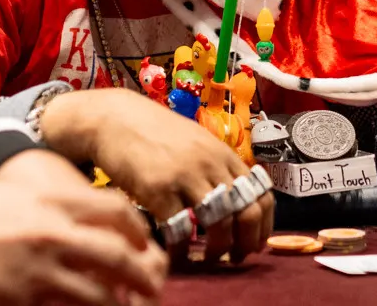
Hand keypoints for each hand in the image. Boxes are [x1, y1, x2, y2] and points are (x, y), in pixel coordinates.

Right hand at [0, 154, 167, 305]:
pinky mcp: (25, 300)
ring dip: (119, 304)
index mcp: (50, 201)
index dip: (138, 229)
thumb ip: (46, 207)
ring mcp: (40, 270)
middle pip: (118, 254)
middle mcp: (53, 232)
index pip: (113, 210)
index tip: (145, 243)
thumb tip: (74, 222)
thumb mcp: (8, 198)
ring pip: (100, 293)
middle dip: (144, 273)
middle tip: (155, 286)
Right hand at [42, 88, 273, 264]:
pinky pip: (180, 229)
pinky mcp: (157, 189)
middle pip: (247, 211)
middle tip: (235, 258)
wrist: (113, 119)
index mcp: (223, 152)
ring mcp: (185, 175)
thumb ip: (215, 166)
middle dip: (246, 243)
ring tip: (207, 258)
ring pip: (220, 223)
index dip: (263, 225)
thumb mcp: (194, 141)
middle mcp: (210, 162)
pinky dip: (181, 249)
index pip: (262, 193)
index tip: (255, 243)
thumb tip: (236, 200)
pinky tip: (176, 253)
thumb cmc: (152, 132)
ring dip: (217, 249)